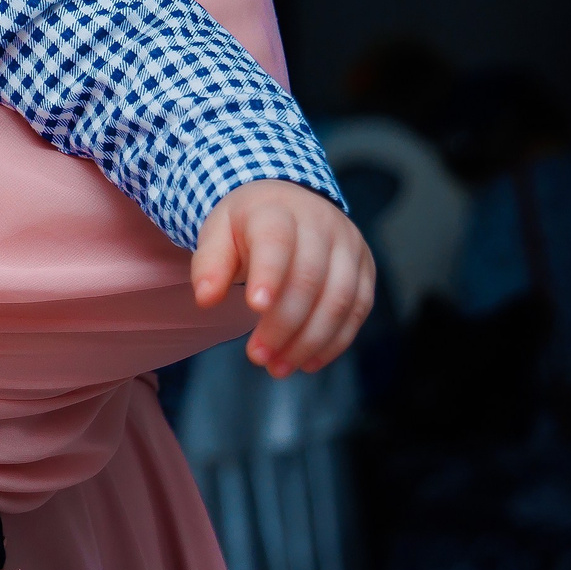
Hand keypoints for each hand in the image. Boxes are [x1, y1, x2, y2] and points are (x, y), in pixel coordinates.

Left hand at [190, 179, 375, 376]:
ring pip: (339, 299)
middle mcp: (320, 224)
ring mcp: (349, 246)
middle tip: (257, 357)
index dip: (269, 275)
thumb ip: (209, 264)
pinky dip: (335, 341)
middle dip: (284, 324)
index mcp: (277, 211)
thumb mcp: (217, 233)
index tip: (254, 307)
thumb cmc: (247, 225)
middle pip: (309, 278)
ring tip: (279, 367)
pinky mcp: (365, 268)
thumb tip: (205, 299)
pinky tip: (308, 362)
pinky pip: (357, 309)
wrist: (290, 201)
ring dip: (310, 341)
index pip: (276, 242)